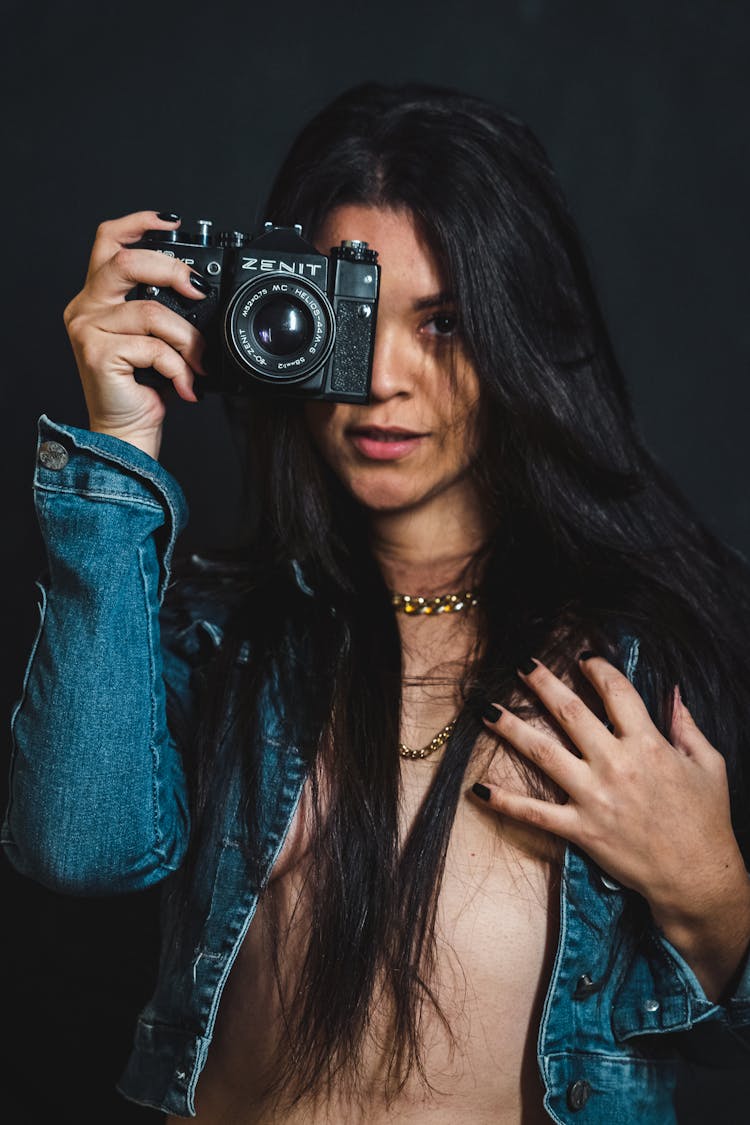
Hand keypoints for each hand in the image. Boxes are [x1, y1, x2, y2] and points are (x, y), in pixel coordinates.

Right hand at [63, 210, 208, 458]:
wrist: (127, 431)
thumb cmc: (143, 387)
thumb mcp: (154, 338)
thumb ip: (161, 307)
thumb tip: (196, 288)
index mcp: (97, 297)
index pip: (109, 241)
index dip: (138, 223)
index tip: (170, 221)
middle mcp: (85, 307)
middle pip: (126, 262)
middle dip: (171, 270)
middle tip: (198, 290)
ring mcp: (88, 330)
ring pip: (152, 312)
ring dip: (187, 339)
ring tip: (197, 362)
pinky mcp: (97, 354)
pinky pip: (153, 347)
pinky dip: (179, 367)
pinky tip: (184, 383)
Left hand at [473, 653, 749, 998]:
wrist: (696, 878)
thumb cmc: (706, 820)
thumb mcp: (709, 765)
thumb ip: (688, 726)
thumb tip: (674, 692)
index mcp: (648, 745)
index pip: (617, 693)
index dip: (597, 668)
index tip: (582, 655)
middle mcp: (615, 766)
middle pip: (570, 713)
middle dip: (543, 683)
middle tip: (521, 662)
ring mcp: (593, 797)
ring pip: (543, 754)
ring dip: (511, 729)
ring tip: (485, 709)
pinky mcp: (580, 829)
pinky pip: (534, 813)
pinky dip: (505, 801)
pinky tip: (477, 789)